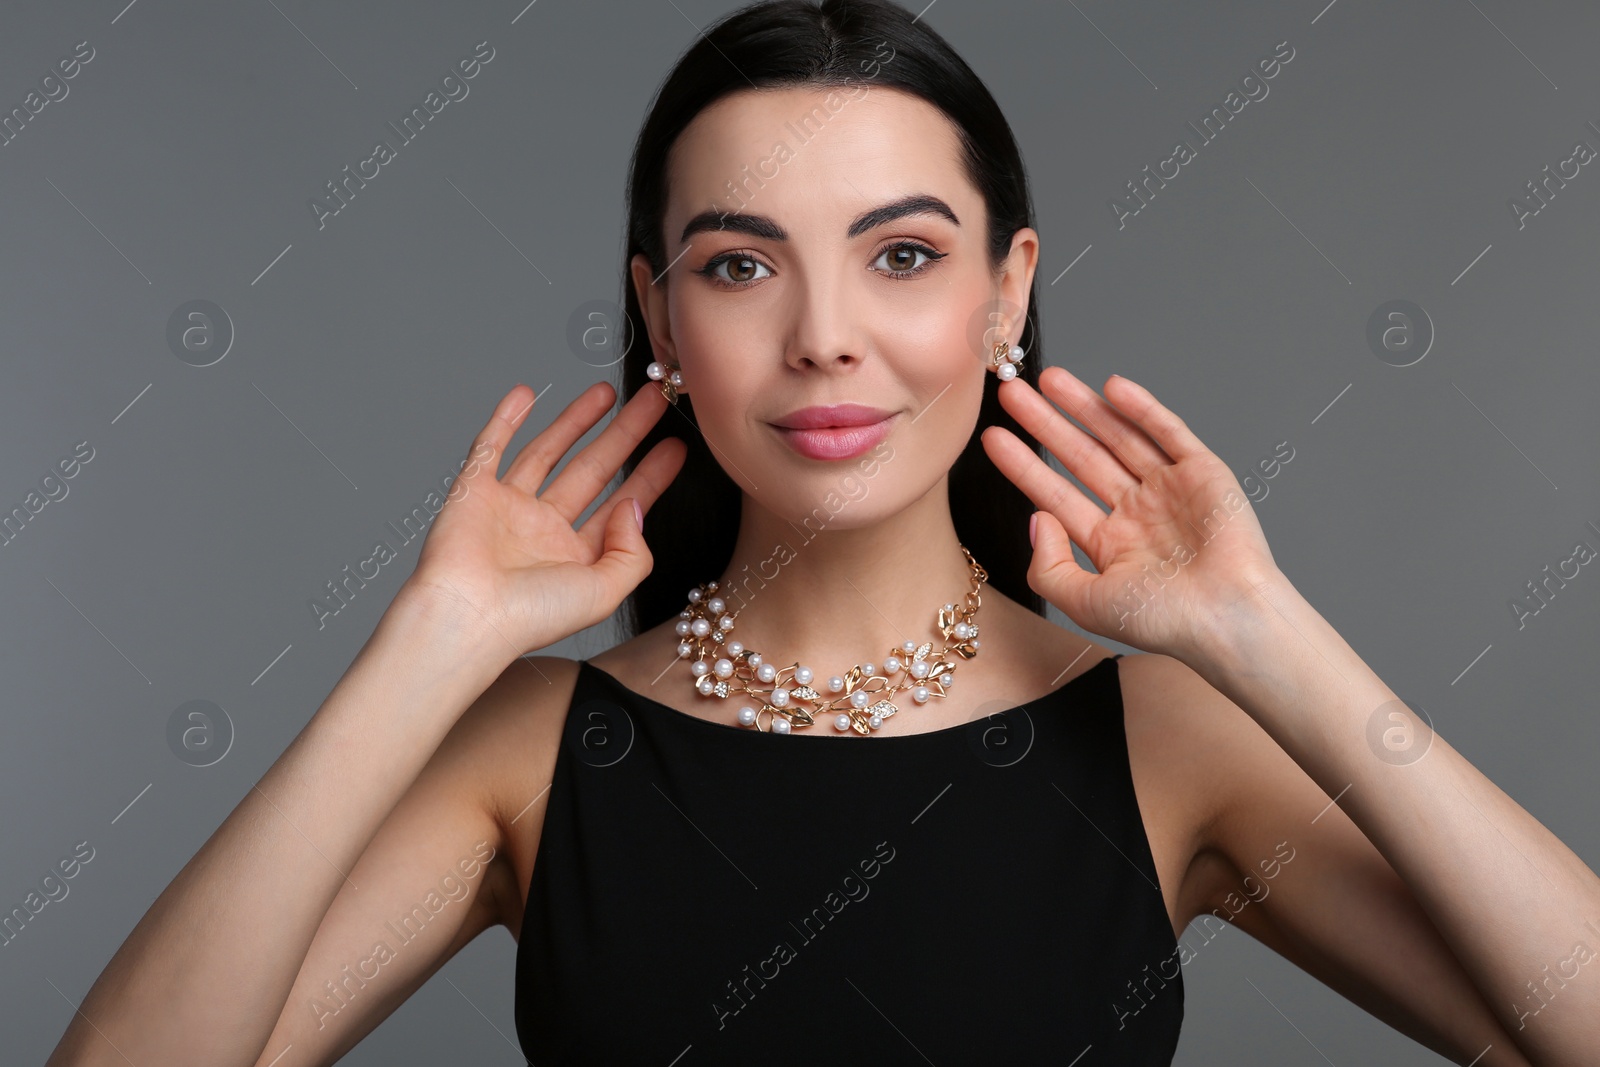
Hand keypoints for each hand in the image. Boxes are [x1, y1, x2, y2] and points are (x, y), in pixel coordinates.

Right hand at [399, 380, 685, 660]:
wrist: (467, 616)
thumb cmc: (531, 617)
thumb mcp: (606, 591)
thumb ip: (633, 552)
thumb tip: (633, 506)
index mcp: (577, 558)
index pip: (623, 505)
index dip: (651, 476)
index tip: (676, 446)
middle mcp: (544, 532)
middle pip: (594, 470)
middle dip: (625, 434)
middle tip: (653, 401)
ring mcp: (508, 510)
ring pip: (548, 452)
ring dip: (576, 420)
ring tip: (607, 390)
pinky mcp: (473, 493)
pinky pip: (490, 447)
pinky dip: (505, 420)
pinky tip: (525, 393)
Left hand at [981, 366, 1281, 660]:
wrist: (1227, 618)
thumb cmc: (1163, 621)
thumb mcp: (1085, 602)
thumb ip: (1048, 566)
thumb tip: (1036, 519)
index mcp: (1110, 544)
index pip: (1055, 494)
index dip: (1023, 465)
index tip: (993, 437)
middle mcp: (1137, 512)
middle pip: (1081, 457)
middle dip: (1045, 425)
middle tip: (1012, 393)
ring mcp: (1169, 489)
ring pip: (1118, 437)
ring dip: (1084, 407)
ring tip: (1048, 378)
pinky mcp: (1204, 473)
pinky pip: (1167, 433)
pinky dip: (1141, 409)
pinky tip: (1111, 387)